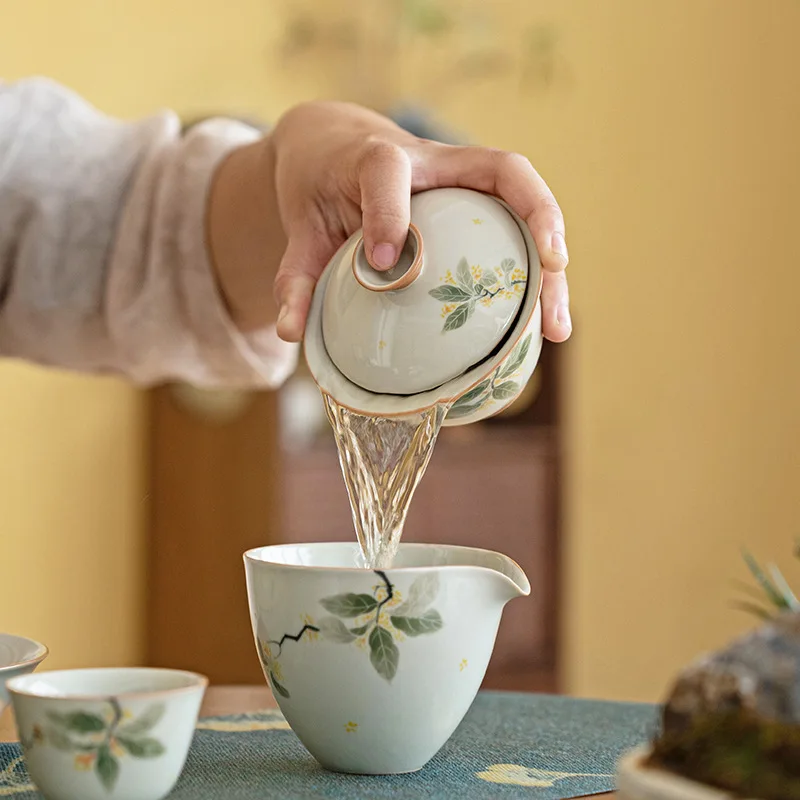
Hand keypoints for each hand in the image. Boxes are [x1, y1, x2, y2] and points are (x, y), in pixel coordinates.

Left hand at [209, 101, 569, 343]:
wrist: (335, 145)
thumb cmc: (319, 186)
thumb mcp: (300, 225)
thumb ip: (296, 274)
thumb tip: (291, 335)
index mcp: (376, 157)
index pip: (387, 169)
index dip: (388, 211)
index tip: (384, 261)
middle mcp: (431, 160)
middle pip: (503, 173)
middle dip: (535, 226)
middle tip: (547, 286)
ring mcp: (462, 178)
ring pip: (525, 205)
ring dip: (550, 266)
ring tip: (555, 329)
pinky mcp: (475, 202)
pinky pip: (516, 230)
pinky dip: (532, 275)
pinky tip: (537, 325)